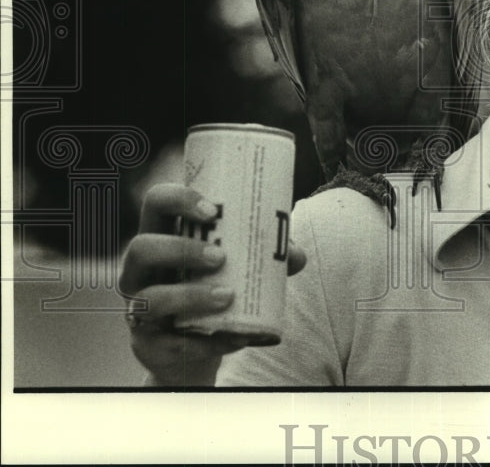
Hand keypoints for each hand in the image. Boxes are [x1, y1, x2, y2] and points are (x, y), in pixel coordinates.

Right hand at [119, 183, 305, 385]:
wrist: (201, 345)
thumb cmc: (217, 287)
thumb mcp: (240, 265)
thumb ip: (267, 255)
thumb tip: (295, 255)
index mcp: (162, 237)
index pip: (156, 203)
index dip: (177, 199)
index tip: (212, 210)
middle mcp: (141, 272)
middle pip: (141, 248)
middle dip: (180, 249)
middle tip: (220, 256)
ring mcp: (138, 310)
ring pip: (148, 300)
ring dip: (190, 297)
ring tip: (227, 296)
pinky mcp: (148, 346)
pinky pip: (170, 345)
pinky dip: (205, 343)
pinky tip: (234, 338)